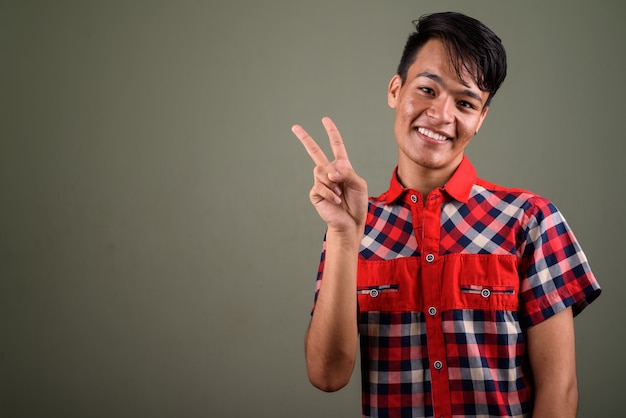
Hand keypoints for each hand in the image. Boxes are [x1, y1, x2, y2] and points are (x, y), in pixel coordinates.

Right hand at [292, 117, 367, 235]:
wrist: (350, 222)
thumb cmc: (357, 203)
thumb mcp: (359, 184)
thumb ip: (347, 173)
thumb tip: (330, 170)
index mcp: (341, 167)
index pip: (336, 146)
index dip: (331, 132)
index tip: (325, 120)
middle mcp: (329, 172)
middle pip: (315, 152)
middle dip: (305, 138)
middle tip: (295, 127)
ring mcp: (320, 182)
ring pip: (320, 171)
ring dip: (333, 183)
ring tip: (340, 194)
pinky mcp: (315, 193)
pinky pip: (320, 186)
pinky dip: (330, 193)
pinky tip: (336, 200)